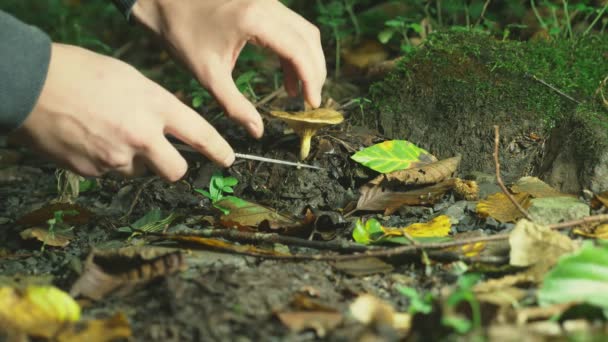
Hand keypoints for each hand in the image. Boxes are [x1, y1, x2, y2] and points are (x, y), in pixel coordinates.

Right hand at [11, 43, 233, 180]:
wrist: (31, 84)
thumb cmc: (82, 72)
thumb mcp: (130, 79)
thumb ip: (155, 105)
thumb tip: (169, 127)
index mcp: (154, 106)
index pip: (200, 135)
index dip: (218, 150)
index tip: (227, 159)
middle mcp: (141, 136)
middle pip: (176, 170)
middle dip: (174, 166)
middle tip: (165, 156)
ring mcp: (116, 157)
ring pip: (139, 171)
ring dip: (134, 160)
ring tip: (109, 133)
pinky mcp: (93, 171)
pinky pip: (111, 172)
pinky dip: (107, 161)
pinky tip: (91, 139)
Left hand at [132, 0, 326, 137]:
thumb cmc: (181, 33)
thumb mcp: (208, 74)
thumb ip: (235, 105)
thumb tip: (257, 131)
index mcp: (256, 19)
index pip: (299, 51)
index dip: (311, 79)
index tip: (312, 104)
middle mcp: (267, 4)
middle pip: (309, 39)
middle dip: (314, 72)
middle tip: (309, 101)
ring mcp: (267, 0)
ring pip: (303, 31)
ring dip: (306, 61)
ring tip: (297, 92)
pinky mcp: (262, 2)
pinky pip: (290, 26)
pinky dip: (294, 50)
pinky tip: (286, 74)